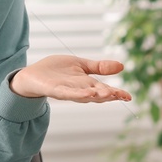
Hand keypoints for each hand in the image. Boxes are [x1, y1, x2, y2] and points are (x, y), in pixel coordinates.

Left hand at [8, 55, 131, 102]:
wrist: (33, 75)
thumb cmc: (56, 71)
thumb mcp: (81, 65)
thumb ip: (100, 67)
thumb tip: (122, 66)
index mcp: (87, 84)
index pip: (105, 90)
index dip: (117, 93)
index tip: (128, 96)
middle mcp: (80, 90)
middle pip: (98, 95)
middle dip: (110, 95)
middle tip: (122, 96)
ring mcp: (68, 92)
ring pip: (85, 96)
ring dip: (97, 96)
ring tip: (109, 94)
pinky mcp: (56, 91)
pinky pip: (69, 94)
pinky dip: (79, 94)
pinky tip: (88, 93)